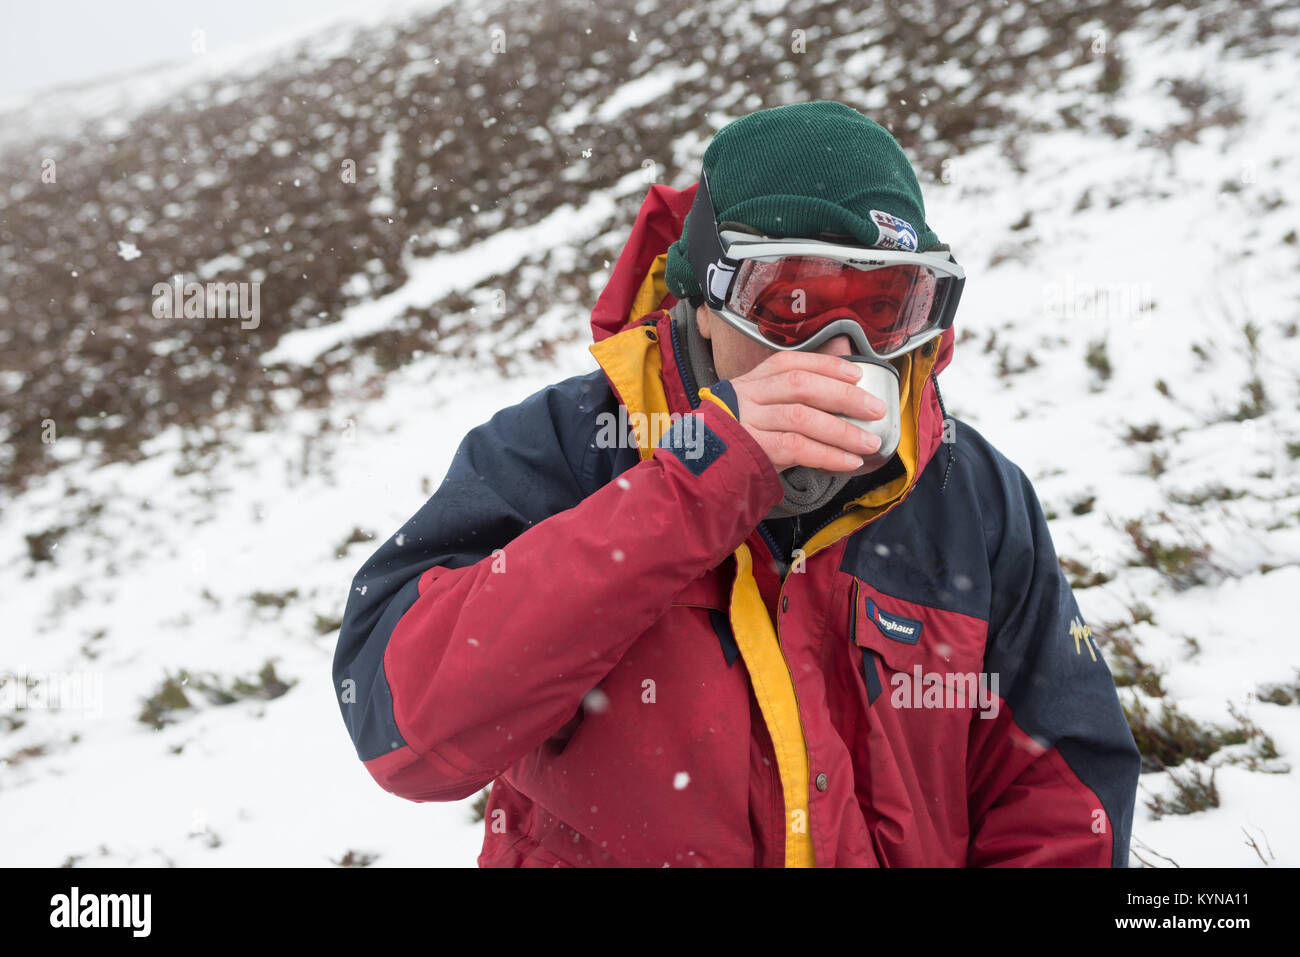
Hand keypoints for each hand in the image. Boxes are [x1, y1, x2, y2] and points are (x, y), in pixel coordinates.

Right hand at [727, 352, 886, 472]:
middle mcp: (746, 396)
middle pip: (801, 385)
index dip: (825, 365)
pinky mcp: (751, 450)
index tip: (856, 373)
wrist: (698, 473)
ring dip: (842, 430)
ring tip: (869, 442)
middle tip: (876, 408)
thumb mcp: (757, 413)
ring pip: (802, 417)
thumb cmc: (737, 443)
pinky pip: (796, 448)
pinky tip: (848, 462)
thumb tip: (840, 377)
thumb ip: (791, 399)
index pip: (790, 363)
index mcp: (749, 382)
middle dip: (844, 395)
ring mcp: (746, 422)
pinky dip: (827, 455)